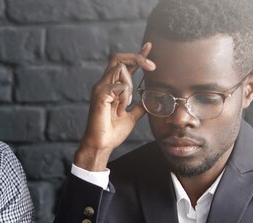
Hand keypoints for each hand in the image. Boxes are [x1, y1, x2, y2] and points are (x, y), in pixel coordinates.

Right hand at [74, 43, 156, 170]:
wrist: (102, 145)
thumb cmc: (112, 133)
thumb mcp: (131, 117)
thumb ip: (138, 107)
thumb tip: (148, 102)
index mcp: (111, 88)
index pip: (124, 65)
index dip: (137, 55)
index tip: (149, 46)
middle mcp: (103, 84)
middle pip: (118, 58)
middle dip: (137, 58)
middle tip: (152, 66)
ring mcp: (100, 88)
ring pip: (120, 70)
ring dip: (129, 85)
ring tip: (125, 104)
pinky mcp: (100, 95)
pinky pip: (119, 86)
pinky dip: (124, 97)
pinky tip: (120, 109)